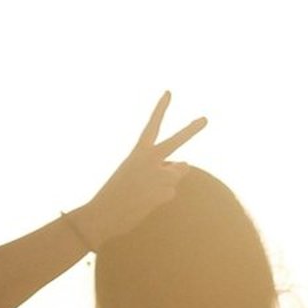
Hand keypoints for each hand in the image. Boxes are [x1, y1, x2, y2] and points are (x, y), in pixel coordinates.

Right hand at [76, 94, 207, 247]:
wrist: (102, 214)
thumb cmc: (115, 194)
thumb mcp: (132, 172)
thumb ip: (158, 164)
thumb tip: (186, 163)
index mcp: (138, 153)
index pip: (152, 126)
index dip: (161, 108)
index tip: (169, 93)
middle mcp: (151, 160)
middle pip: (176, 141)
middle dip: (192, 129)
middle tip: (205, 119)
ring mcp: (160, 175)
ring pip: (176, 174)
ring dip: (167, 182)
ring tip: (145, 192)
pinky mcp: (166, 192)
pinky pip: (171, 193)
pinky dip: (161, 198)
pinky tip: (146, 202)